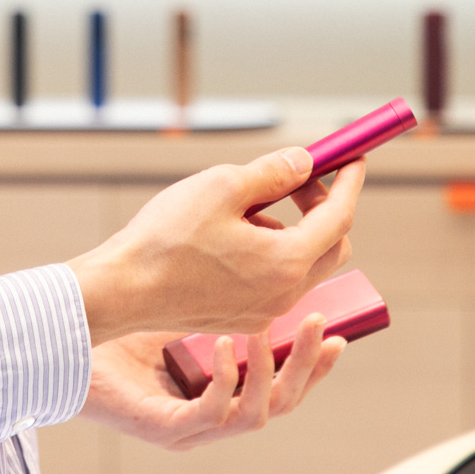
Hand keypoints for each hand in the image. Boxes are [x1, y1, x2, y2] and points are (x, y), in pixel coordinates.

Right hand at [67, 147, 362, 341]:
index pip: (340, 217)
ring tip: (244, 203)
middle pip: (331, 246)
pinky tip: (227, 233)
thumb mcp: (223, 186)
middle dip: (322, 207)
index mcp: (286, 262)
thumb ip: (273, 172)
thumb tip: (304, 162)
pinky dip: (268, 250)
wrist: (121, 290)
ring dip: (290, 228)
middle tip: (297, 178)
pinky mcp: (242, 316)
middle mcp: (284, 294)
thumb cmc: (166, 238)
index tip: (352, 157)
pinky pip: (273, 279)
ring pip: (300, 263)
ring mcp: (263, 311)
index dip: (349, 182)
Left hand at [79, 313, 346, 449]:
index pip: (285, 382)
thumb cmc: (120, 330)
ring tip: (270, 331)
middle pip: (283, 403)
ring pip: (256, 415)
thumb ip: (224, 295)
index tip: (338, 330)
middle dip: (308, 367)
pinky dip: (225, 382)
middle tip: (322, 326)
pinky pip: (210, 414)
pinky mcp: (166, 428)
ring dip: (272, 371)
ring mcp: (193, 427)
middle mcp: (215, 413)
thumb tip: (264, 252)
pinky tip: (226, 347)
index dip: (314, 362)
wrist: (66, 348)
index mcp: (225, 388)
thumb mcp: (186, 307)